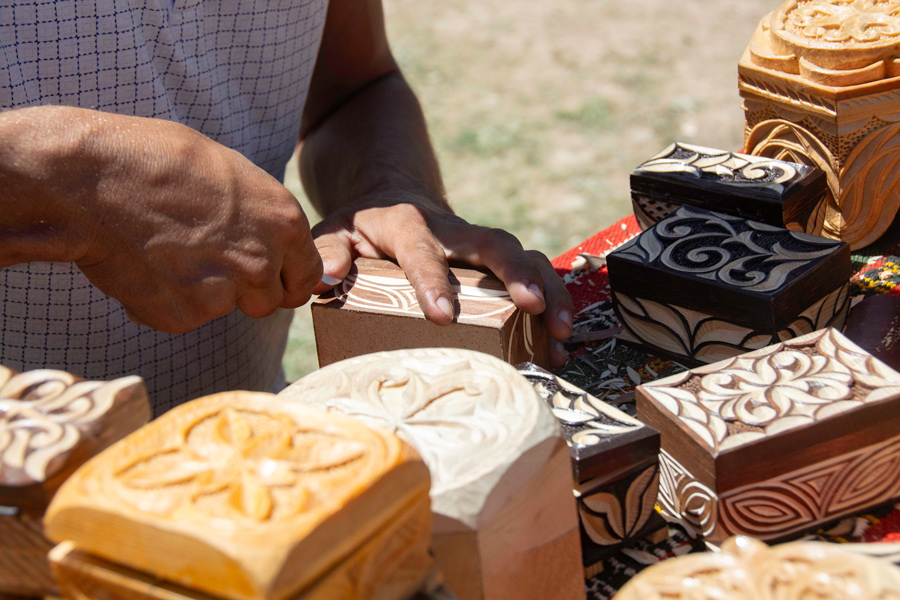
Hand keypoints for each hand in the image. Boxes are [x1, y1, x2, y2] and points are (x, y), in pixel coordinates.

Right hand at [3, 107, 322, 332]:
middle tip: (202, 259)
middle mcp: (262, 263)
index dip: (286, 280)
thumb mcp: (232, 176)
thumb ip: (262, 218)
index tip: (270, 280)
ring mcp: (224, 295)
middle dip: (242, 291)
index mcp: (284, 223)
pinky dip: (164, 301)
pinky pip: (182, 318)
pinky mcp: (183, 317)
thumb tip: (277, 244)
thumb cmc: (158, 161)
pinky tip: (142, 265)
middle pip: (267, 302)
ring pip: (222, 309)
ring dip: (201, 294)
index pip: (307, 277)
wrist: (92, 181)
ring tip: (164, 250)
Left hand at [312, 193, 573, 365]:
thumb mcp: (334, 231)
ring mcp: (478, 244)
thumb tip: (322, 278)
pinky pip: (532, 272)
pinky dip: (552, 299)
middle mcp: (452, 231)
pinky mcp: (495, 258)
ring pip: (524, 256)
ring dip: (548, 290)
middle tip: (534, 308)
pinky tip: (560, 338)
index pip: (421, 251)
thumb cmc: (361, 225)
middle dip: (517, 274)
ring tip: (561, 332)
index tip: (442, 316)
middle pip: (493, 244)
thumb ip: (326, 251)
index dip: (432, 281)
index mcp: (407, 225)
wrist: (393, 196)